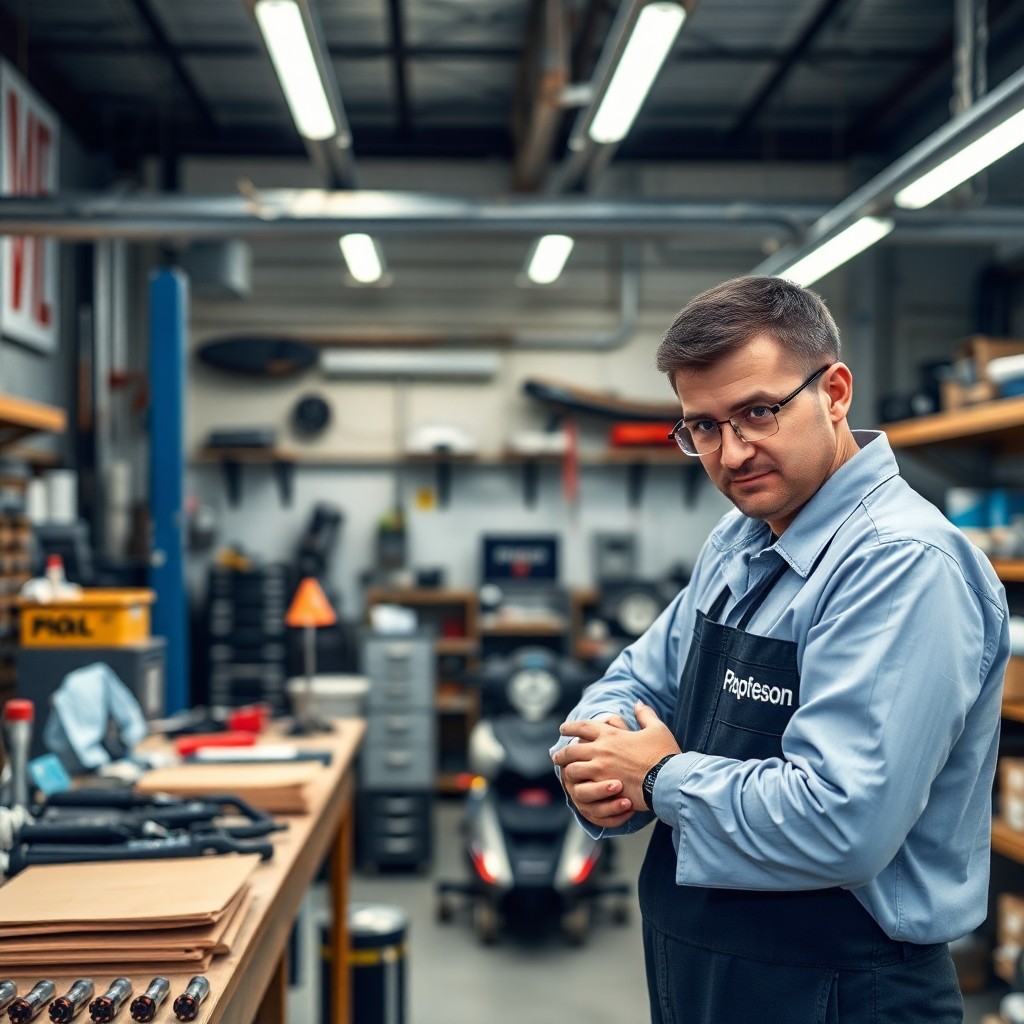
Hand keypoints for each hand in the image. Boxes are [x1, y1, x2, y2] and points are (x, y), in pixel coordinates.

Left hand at [553, 701, 679, 814]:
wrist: (667, 779)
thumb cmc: (663, 754)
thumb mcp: (657, 728)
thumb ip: (645, 714)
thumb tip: (638, 702)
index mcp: (611, 735)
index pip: (584, 727)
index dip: (571, 727)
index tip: (563, 728)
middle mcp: (601, 750)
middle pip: (572, 750)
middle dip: (562, 752)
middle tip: (556, 756)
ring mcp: (600, 770)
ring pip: (573, 769)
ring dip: (566, 770)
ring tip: (563, 772)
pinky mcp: (603, 788)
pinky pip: (582, 787)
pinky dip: (576, 787)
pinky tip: (575, 788)